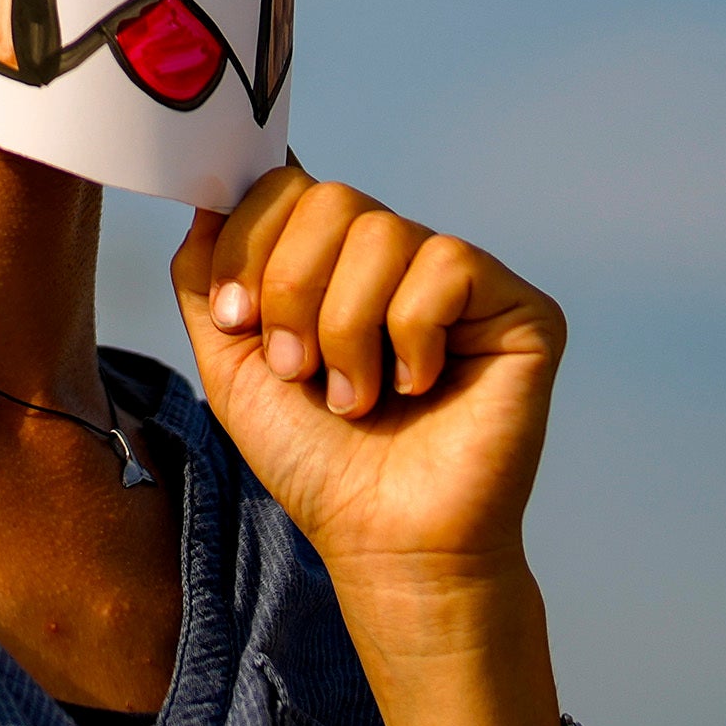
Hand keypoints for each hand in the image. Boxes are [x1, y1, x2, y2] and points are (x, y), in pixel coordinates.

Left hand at [171, 167, 561, 590]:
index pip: (286, 184)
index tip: (235, 317)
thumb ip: (206, 280)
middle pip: (330, 198)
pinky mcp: (520, 308)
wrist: (382, 542)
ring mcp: (462, 278)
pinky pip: (446, 266)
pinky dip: (411, 336)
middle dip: (292, 289)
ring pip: (383, 232)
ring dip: (347, 328)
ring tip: (356, 396)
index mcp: (336, 261)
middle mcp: (400, 257)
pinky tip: (418, 387)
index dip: (247, 239)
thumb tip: (206, 196)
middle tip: (298, 370)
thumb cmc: (318, 462)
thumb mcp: (233, 365)